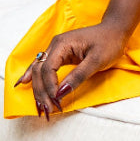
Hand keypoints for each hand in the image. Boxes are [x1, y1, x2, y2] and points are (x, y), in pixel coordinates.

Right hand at [13, 22, 127, 118]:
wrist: (115, 30)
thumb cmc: (109, 42)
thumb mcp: (97, 60)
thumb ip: (78, 76)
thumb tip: (60, 93)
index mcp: (62, 44)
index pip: (47, 69)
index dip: (49, 88)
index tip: (56, 102)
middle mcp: (54, 46)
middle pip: (39, 71)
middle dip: (41, 92)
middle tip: (47, 110)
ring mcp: (56, 49)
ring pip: (39, 71)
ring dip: (38, 89)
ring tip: (40, 107)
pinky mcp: (59, 54)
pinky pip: (43, 68)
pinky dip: (35, 78)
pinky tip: (24, 83)